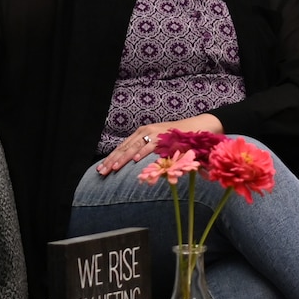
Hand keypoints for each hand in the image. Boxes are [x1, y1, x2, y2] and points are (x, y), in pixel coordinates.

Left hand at [95, 114, 223, 176]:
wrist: (197, 127)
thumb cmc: (177, 136)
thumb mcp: (158, 141)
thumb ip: (146, 149)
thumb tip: (134, 162)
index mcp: (142, 133)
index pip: (122, 147)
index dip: (111, 158)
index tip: (100, 169)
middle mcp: (145, 131)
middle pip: (124, 148)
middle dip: (112, 161)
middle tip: (101, 172)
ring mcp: (154, 133)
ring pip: (133, 147)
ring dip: (123, 159)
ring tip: (113, 168)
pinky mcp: (164, 137)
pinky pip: (151, 146)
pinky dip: (143, 152)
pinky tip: (135, 160)